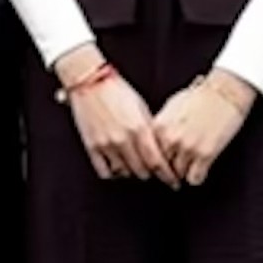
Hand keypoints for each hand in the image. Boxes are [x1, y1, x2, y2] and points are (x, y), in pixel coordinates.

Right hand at [58, 59, 160, 181]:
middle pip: (142, 170)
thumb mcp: (141, 108)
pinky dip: (113, 173)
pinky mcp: (92, 146)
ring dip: (133, 173)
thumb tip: (159, 150)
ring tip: (136, 168)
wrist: (90, 81)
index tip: (172, 181)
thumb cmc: (117, 90)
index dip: (167, 175)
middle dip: (151, 174)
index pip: (157, 162)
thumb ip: (150, 131)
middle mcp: (123, 139)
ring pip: (124, 173)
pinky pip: (104, 171)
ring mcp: (106, 144)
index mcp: (139, 129)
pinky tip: (118, 168)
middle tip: (155, 173)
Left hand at [148, 72, 256, 187]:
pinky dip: (196, 177)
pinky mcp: (205, 155)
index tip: (159, 164)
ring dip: (183, 173)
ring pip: (178, 174)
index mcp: (159, 127)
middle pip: (162, 167)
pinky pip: (194, 178)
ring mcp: (187, 148)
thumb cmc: (200, 96)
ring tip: (189, 168)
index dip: (154, 161)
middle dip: (168, 169)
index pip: (148, 154)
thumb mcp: (171, 107)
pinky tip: (199, 171)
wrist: (224, 92)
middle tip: (175, 170)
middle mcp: (170, 139)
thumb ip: (161, 126)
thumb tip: (154, 141)